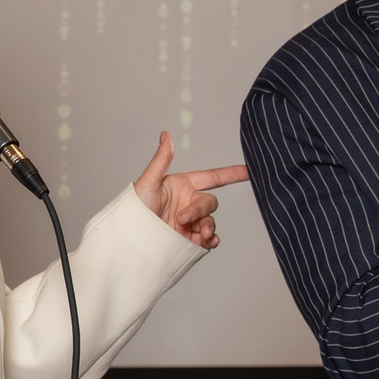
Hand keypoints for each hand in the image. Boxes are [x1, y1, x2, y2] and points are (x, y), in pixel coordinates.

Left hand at [132, 133, 249, 248]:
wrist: (130, 239)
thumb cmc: (134, 209)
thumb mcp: (148, 183)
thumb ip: (161, 160)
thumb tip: (165, 136)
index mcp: (182, 186)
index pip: (213, 177)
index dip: (231, 174)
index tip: (249, 170)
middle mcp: (188, 203)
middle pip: (210, 203)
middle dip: (200, 211)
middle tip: (182, 220)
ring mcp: (189, 223)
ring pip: (210, 222)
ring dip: (208, 228)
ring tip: (200, 235)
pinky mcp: (188, 240)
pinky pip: (207, 239)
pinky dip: (210, 241)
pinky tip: (207, 242)